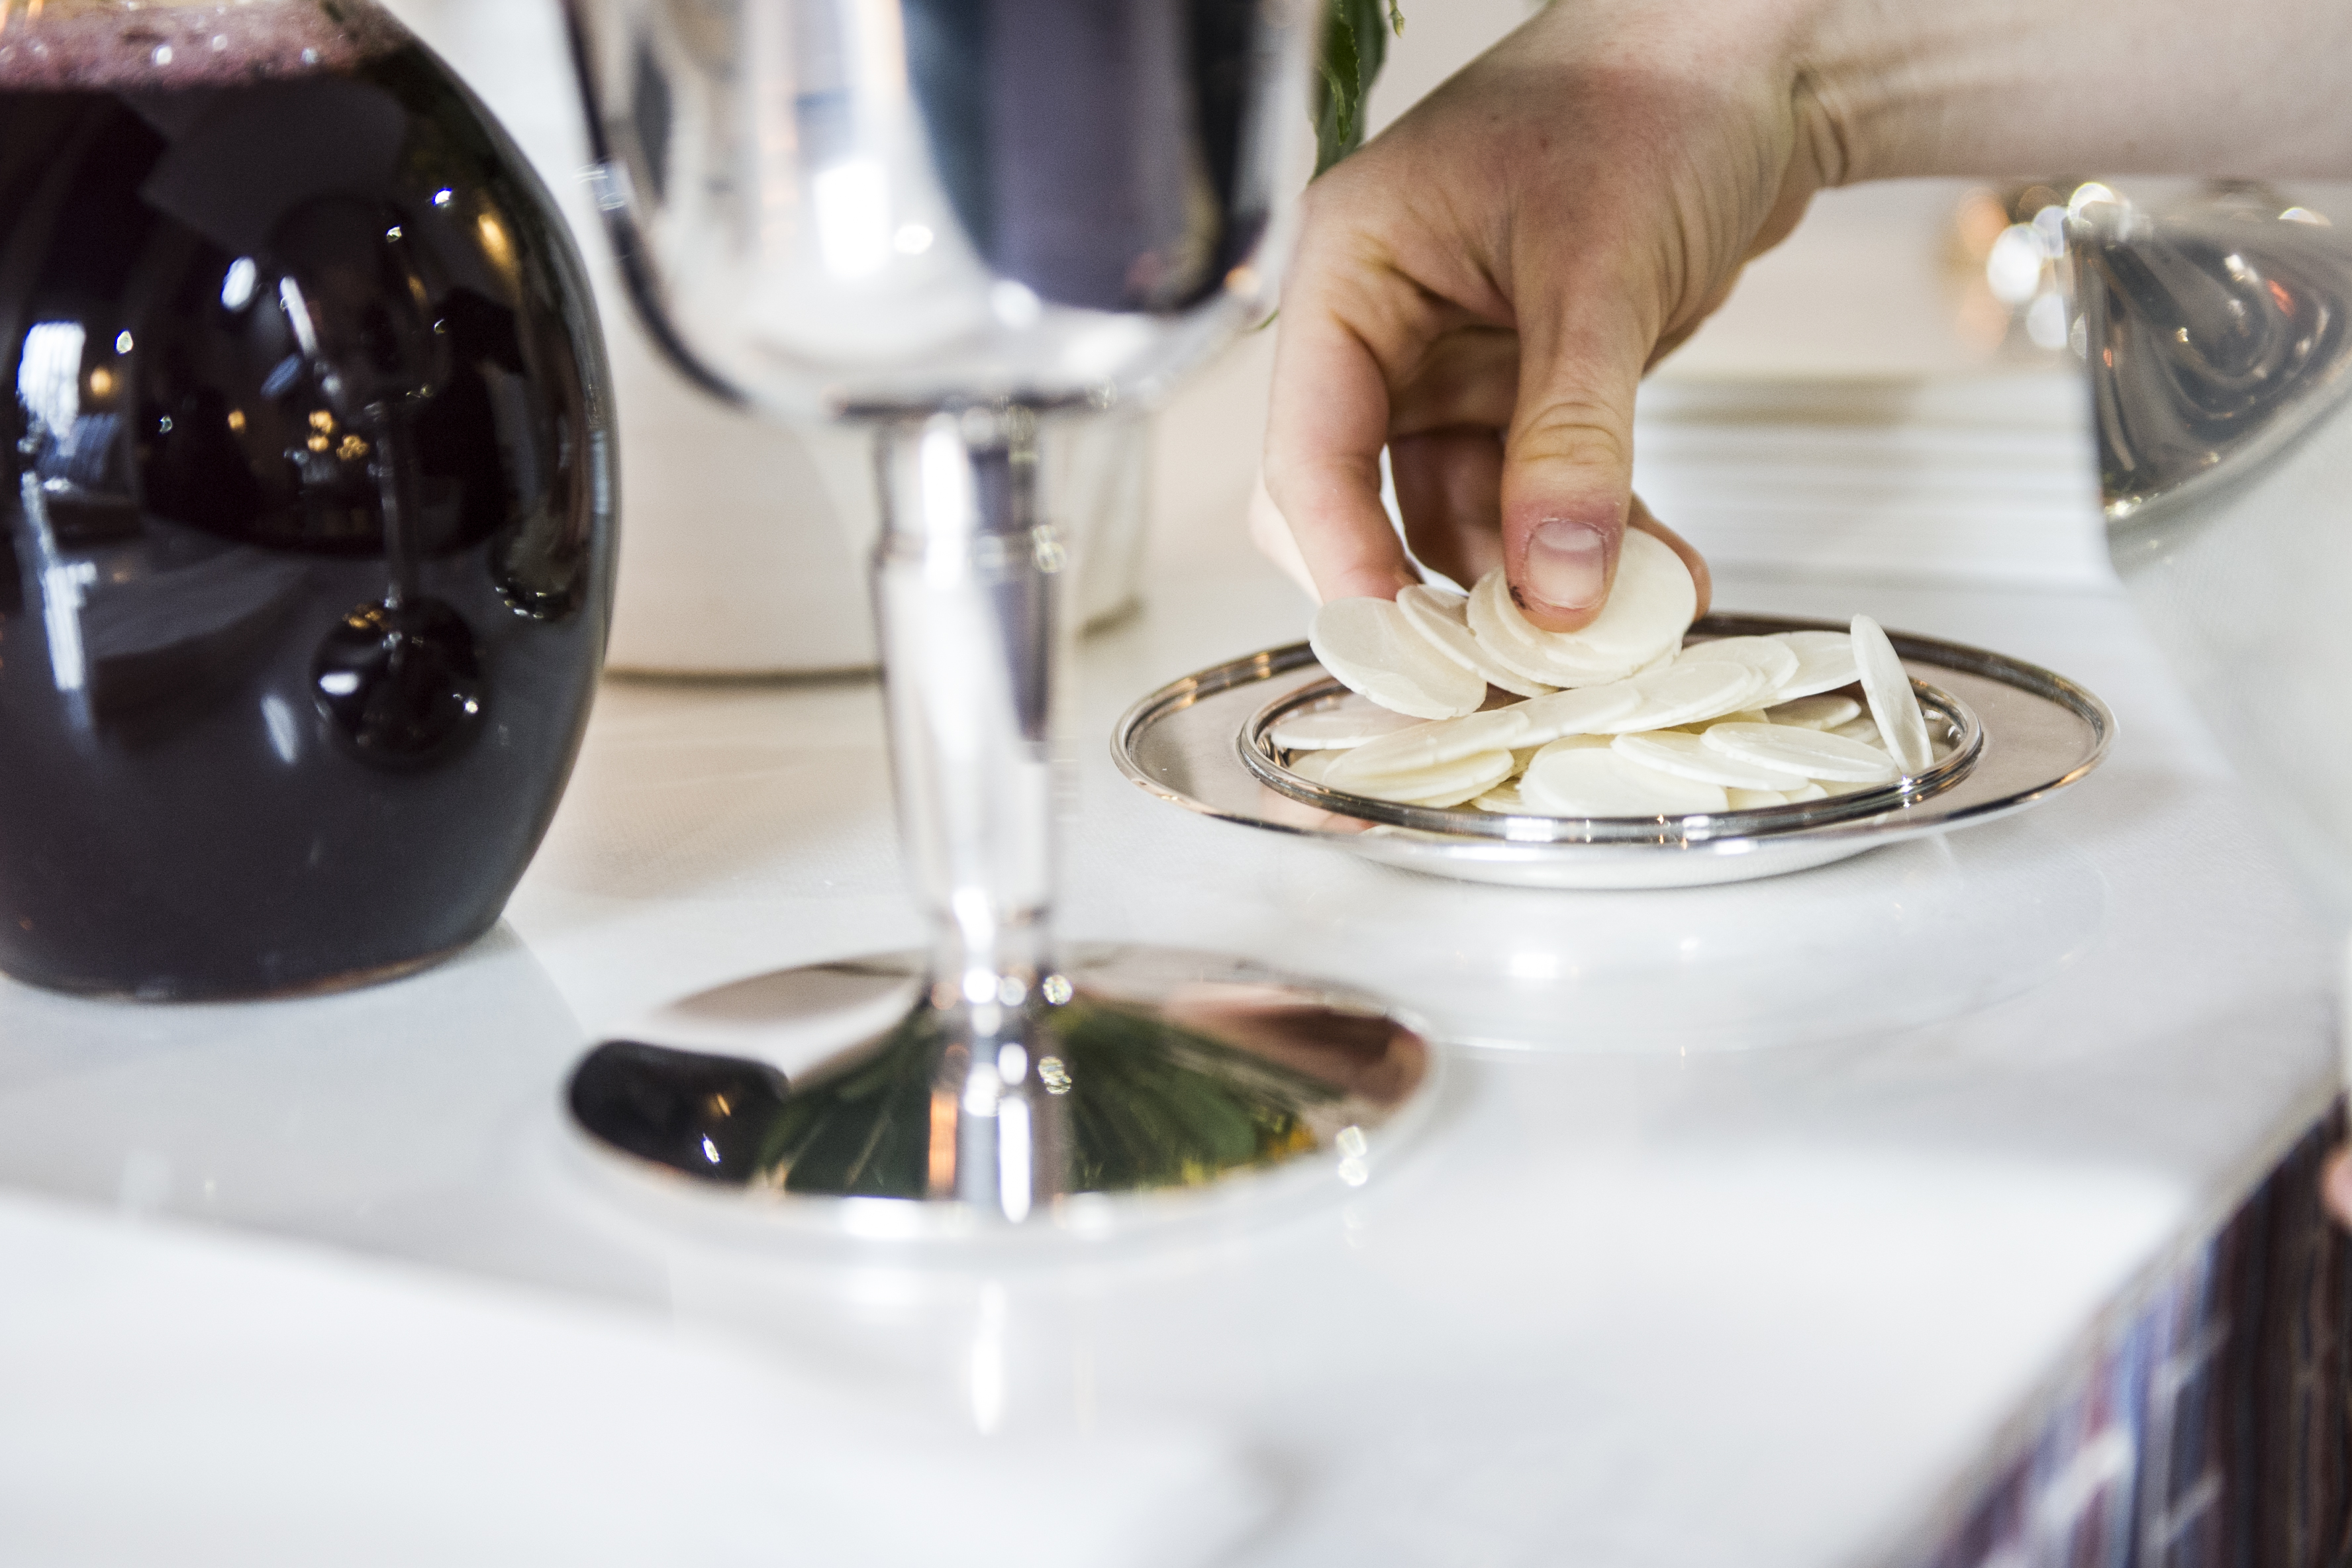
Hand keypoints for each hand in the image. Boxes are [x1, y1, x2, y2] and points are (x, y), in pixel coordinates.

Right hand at [1263, 0, 1831, 627]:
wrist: (1757, 56)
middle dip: (1435, 590)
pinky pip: (1538, 495)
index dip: (1346, 561)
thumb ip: (1575, 437)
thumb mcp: (1604, 273)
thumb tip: (1559, 586)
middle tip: (1506, 669)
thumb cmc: (1653, 94)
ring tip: (1621, 628)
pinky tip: (1658, 580)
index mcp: (1351, 270)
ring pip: (1460, 514)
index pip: (1307, 448)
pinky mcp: (1527, 386)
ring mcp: (1455, 362)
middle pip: (1363, 502)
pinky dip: (1593, 545)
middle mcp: (1386, 326)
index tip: (1409, 652)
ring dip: (1535, 581)